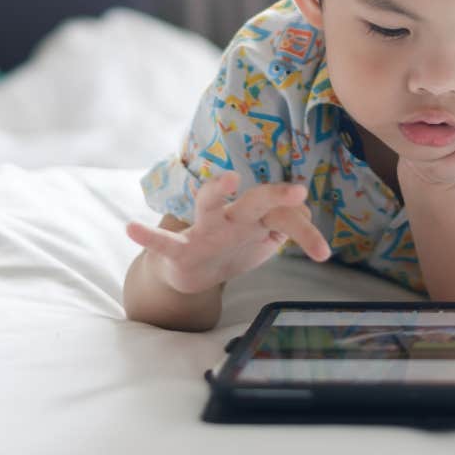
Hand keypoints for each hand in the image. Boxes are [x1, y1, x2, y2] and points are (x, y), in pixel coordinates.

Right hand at [125, 171, 330, 294]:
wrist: (189, 274)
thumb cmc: (231, 249)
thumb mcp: (262, 240)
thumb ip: (285, 226)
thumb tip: (308, 213)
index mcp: (253, 219)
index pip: (284, 217)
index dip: (305, 232)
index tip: (323, 252)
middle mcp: (230, 218)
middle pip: (256, 201)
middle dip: (276, 195)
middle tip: (300, 190)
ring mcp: (203, 230)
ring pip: (209, 205)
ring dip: (217, 190)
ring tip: (228, 180)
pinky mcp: (178, 249)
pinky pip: (162, 241)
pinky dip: (147, 235)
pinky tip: (131, 229)